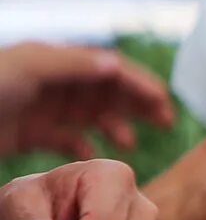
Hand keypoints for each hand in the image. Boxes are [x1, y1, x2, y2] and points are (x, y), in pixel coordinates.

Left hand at [0, 42, 173, 157]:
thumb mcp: (27, 68)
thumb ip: (70, 65)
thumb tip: (115, 65)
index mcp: (55, 62)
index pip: (109, 68)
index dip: (139, 83)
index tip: (164, 103)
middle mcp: (52, 82)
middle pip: (106, 89)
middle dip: (136, 103)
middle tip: (164, 122)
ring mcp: (41, 107)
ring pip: (90, 113)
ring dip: (115, 124)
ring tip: (128, 144)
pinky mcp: (28, 132)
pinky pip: (66, 136)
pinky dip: (84, 144)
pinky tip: (93, 157)